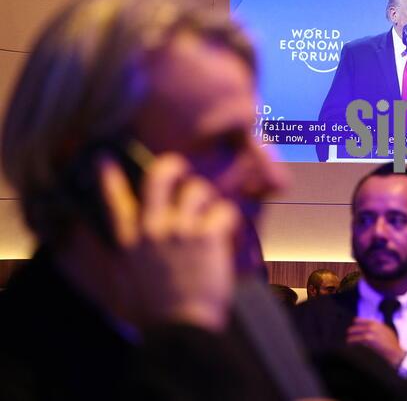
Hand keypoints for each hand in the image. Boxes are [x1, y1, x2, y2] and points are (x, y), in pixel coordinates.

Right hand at [99, 153, 238, 331]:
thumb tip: (93, 246)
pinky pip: (224, 210)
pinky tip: (226, 230)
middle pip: (159, 177)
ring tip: (209, 213)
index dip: (109, 175)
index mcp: (128, 241)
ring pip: (197, 189)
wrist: (180, 330)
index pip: (113, 199)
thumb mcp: (118, 285)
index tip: (106, 160)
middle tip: (181, 171)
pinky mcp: (207, 236)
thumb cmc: (151, 314)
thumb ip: (110, 260)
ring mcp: (180, 230)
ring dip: (206, 199)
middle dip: (172, 167)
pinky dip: (229, 218)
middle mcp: (152, 229)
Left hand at [346, 318, 406, 368]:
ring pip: (356, 331)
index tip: (353, 323)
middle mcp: (373, 325)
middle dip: (353, 329)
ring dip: (351, 335)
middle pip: (358, 325)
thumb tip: (371, 329)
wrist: (395, 351)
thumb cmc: (392, 344)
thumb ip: (379, 329)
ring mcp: (371, 331)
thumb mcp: (387, 332)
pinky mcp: (368, 338)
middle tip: (348, 332)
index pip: (363, 320)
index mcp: (377, 323)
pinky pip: (357, 339)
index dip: (357, 322)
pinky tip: (349, 343)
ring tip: (347, 339)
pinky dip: (352, 341)